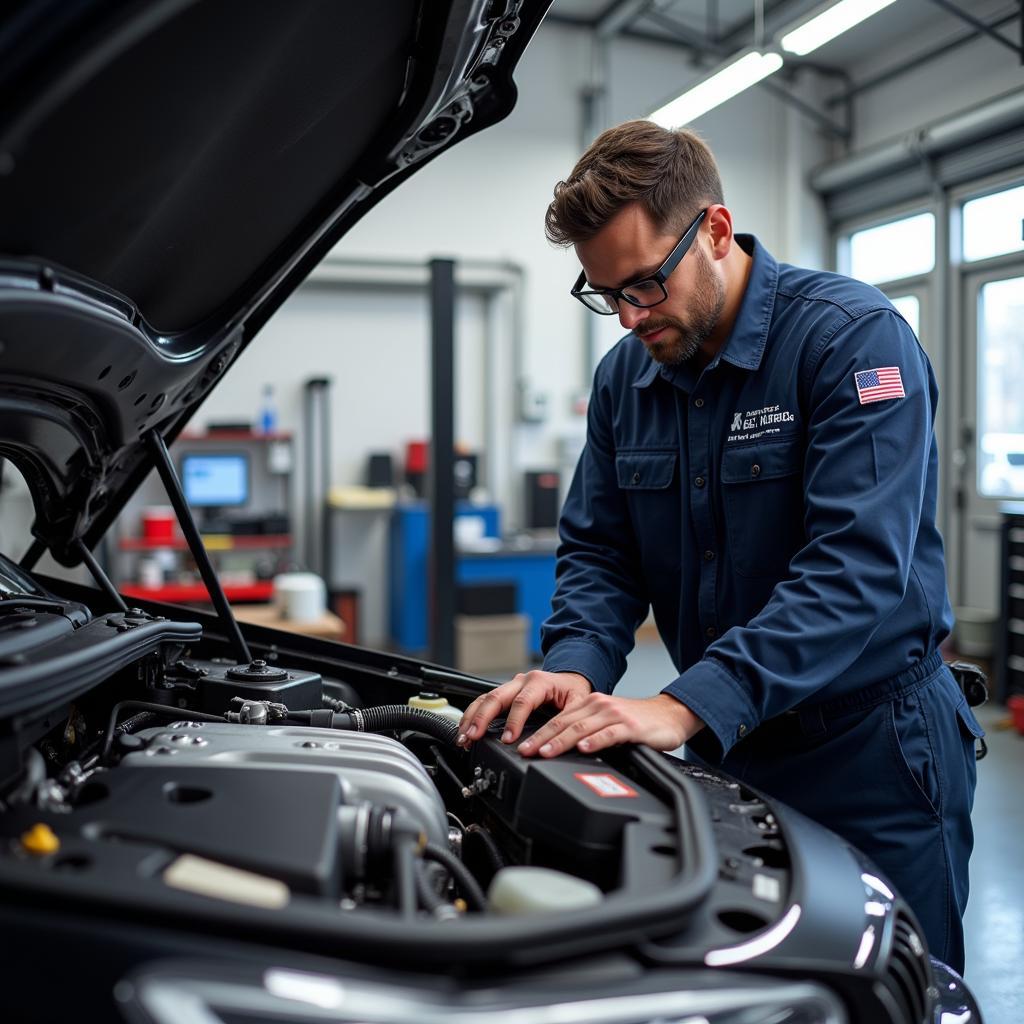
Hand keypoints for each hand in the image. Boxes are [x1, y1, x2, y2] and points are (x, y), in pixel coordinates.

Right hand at [457, 670, 592, 746]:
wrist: (569, 679)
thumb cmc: (573, 692)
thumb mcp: (577, 704)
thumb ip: (568, 720)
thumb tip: (559, 740)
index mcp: (540, 681)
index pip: (523, 701)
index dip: (513, 721)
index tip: (507, 739)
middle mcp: (522, 681)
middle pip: (496, 696)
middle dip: (482, 718)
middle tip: (473, 736)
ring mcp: (511, 686)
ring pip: (486, 698)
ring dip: (472, 718)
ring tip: (464, 737)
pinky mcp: (505, 694)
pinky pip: (485, 701)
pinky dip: (473, 715)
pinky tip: (466, 729)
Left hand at [516, 692, 703, 757]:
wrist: (671, 714)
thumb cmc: (639, 723)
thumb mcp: (608, 722)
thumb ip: (588, 732)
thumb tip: (563, 749)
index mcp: (591, 704)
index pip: (559, 719)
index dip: (538, 733)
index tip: (522, 746)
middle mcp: (600, 706)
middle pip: (565, 722)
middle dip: (542, 738)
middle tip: (525, 751)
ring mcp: (615, 715)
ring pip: (582, 727)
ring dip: (561, 740)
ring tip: (545, 751)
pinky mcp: (631, 727)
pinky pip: (609, 733)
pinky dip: (594, 741)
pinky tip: (583, 748)